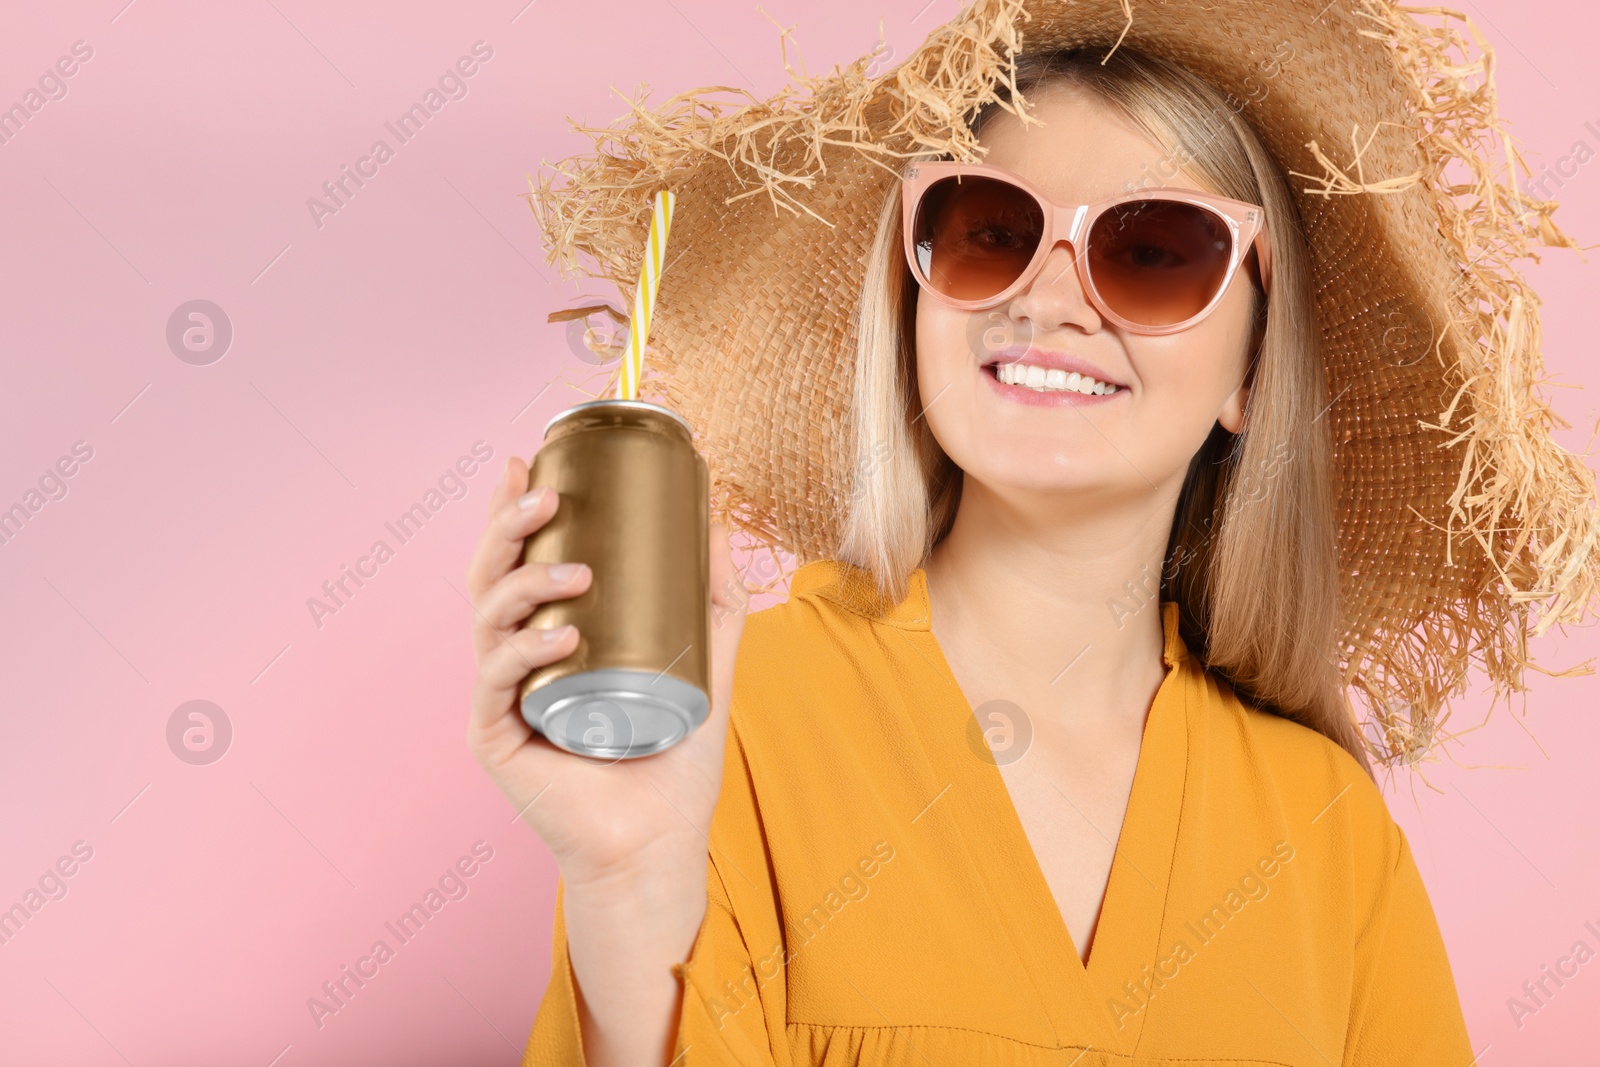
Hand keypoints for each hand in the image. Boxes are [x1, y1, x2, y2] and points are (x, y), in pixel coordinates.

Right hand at [465, 453, 750, 888]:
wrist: (660, 840)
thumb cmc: (672, 757)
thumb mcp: (705, 662)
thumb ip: (713, 598)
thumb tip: (718, 521)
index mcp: (548, 637)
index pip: (518, 561)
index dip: (510, 510)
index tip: (524, 460)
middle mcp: (514, 661)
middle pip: (489, 577)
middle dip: (507, 527)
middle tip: (546, 496)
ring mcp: (500, 699)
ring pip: (486, 620)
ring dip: (523, 584)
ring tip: (574, 572)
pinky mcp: (496, 739)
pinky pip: (496, 681)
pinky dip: (522, 651)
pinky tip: (559, 635)